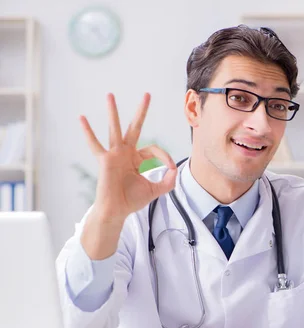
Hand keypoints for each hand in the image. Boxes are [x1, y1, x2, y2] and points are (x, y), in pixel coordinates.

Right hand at [81, 93, 176, 222]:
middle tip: (147, 94)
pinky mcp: (105, 160)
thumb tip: (175, 170)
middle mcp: (125, 153)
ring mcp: (114, 155)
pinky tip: (82, 118)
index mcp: (136, 158)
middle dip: (141, 111)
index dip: (164, 157)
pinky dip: (88, 132)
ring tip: (110, 95)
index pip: (153, 150)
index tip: (170, 167)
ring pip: (115, 129)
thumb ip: (168, 181)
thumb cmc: (132, 200)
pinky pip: (95, 144)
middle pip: (135, 127)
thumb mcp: (156, 190)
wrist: (117, 211)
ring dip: (113, 112)